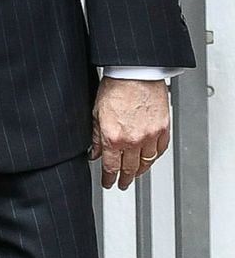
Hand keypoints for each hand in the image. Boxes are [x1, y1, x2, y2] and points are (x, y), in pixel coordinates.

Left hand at [91, 76, 169, 190]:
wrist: (136, 72)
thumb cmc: (116, 86)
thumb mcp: (96, 112)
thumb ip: (96, 137)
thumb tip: (94, 153)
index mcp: (114, 137)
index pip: (111, 166)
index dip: (109, 178)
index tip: (108, 182)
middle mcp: (133, 140)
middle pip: (130, 168)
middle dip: (125, 179)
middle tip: (122, 184)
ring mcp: (151, 136)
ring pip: (146, 162)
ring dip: (140, 171)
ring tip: (135, 175)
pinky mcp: (163, 129)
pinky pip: (160, 150)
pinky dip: (154, 157)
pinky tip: (150, 159)